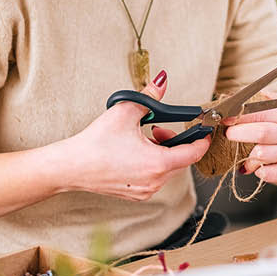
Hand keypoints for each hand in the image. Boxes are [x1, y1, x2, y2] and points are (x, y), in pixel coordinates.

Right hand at [50, 71, 209, 200]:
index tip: (205, 130)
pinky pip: (154, 177)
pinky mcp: (136, 194)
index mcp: (158, 163)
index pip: (194, 153)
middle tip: (157, 127)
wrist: (71, 166)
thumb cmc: (96, 143)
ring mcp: (145, 190)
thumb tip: (162, 81)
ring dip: (162, 152)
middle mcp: (155, 182)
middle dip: (174, 141)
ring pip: (167, 169)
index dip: (202, 140)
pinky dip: (152, 163)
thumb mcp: (125, 112)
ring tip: (143, 138)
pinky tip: (134, 152)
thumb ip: (149, 96)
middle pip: (180, 160)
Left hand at [224, 96, 276, 183]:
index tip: (227, 117)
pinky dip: (259, 171)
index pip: (263, 112)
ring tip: (244, 154)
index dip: (242, 114)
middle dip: (240, 133)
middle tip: (229, 134)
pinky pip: (269, 173)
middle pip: (262, 133)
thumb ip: (268, 100)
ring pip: (263, 155)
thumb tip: (242, 94)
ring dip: (248, 156)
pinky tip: (258, 167)